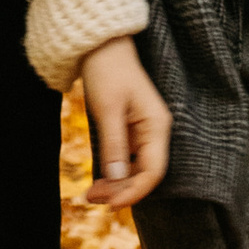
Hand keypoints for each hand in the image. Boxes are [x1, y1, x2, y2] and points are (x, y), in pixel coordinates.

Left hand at [76, 37, 170, 207]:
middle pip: (145, 173)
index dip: (134, 191)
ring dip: (116, 184)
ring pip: (135, 169)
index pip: (153, 171)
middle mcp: (155, 131)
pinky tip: (99, 179)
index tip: (111, 204)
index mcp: (157, 125)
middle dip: (121, 190)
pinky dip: (114, 171)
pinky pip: (127, 159)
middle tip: (92, 198)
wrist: (101, 44)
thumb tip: (117, 180)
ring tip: (91, 193)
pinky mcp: (131, 129)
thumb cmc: (107, 70)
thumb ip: (114, 145)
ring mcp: (144, 131)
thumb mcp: (108, 108)